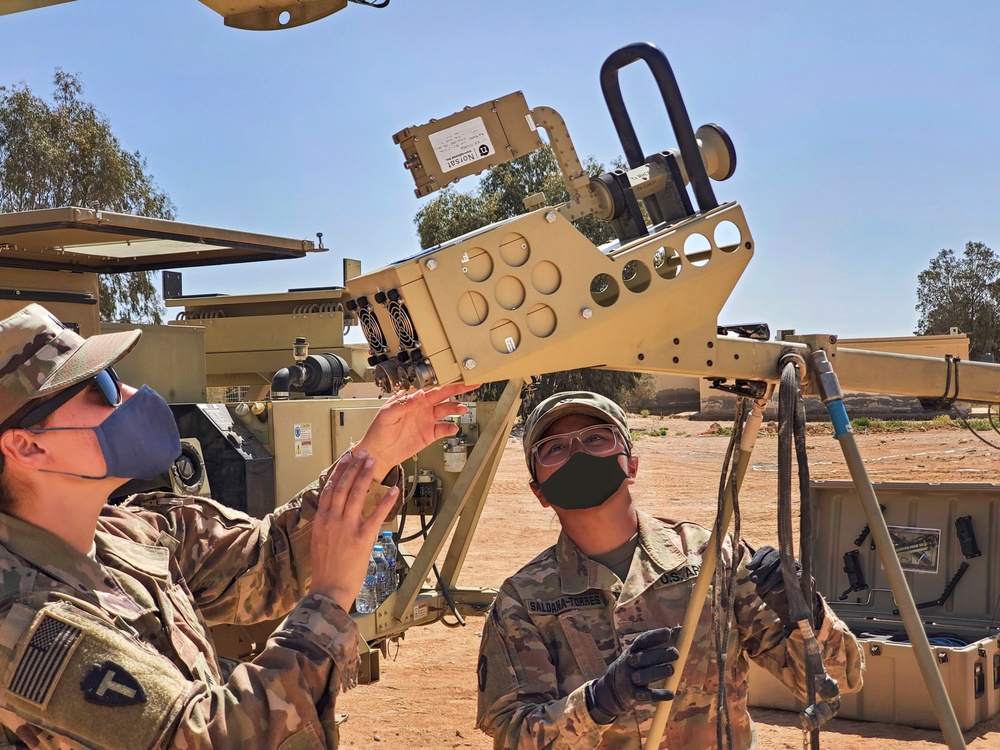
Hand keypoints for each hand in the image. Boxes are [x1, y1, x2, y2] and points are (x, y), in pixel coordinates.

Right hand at [308, 448, 399, 610]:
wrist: (328, 589)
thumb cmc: (325, 568)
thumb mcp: (319, 540)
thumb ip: (327, 522)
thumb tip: (334, 508)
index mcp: (321, 520)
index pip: (329, 488)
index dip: (340, 471)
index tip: (347, 458)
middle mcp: (332, 520)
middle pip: (343, 486)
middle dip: (354, 467)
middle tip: (364, 453)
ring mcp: (347, 528)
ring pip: (357, 495)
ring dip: (366, 476)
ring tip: (374, 462)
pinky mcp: (362, 538)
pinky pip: (376, 515)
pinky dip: (386, 501)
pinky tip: (394, 489)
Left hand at [354, 383, 478, 479]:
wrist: (379, 452)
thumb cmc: (379, 430)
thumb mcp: (387, 413)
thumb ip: (404, 403)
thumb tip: (419, 394)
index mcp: (413, 399)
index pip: (431, 387)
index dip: (444, 382)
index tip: (457, 377)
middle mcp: (423, 407)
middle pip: (444, 395)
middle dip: (458, 389)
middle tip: (471, 384)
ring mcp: (427, 420)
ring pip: (446, 411)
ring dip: (456, 408)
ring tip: (462, 409)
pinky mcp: (430, 434)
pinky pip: (443, 429)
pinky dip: (450, 428)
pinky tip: (453, 427)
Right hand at [586, 627, 678, 723]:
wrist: (612, 688)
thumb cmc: (634, 665)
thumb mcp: (638, 652)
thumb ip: (655, 644)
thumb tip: (679, 630)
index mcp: (632, 650)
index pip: (642, 641)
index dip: (655, 636)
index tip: (668, 632)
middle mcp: (629, 663)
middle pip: (643, 658)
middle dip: (659, 655)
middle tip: (675, 653)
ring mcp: (630, 679)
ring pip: (643, 676)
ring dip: (658, 672)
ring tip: (671, 669)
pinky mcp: (633, 695)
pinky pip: (646, 695)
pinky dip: (659, 695)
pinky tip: (671, 694)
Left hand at [747, 546, 823, 631]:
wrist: (789, 611)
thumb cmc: (772, 596)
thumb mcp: (761, 586)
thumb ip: (756, 575)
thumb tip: (749, 566)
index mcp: (775, 558)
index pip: (767, 550)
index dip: (758, 557)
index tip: (749, 567)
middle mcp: (787, 560)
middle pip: (775, 556)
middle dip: (762, 569)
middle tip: (754, 580)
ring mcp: (797, 568)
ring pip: (784, 566)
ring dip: (771, 578)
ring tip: (763, 589)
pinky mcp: (807, 578)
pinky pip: (796, 576)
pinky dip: (783, 584)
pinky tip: (775, 590)